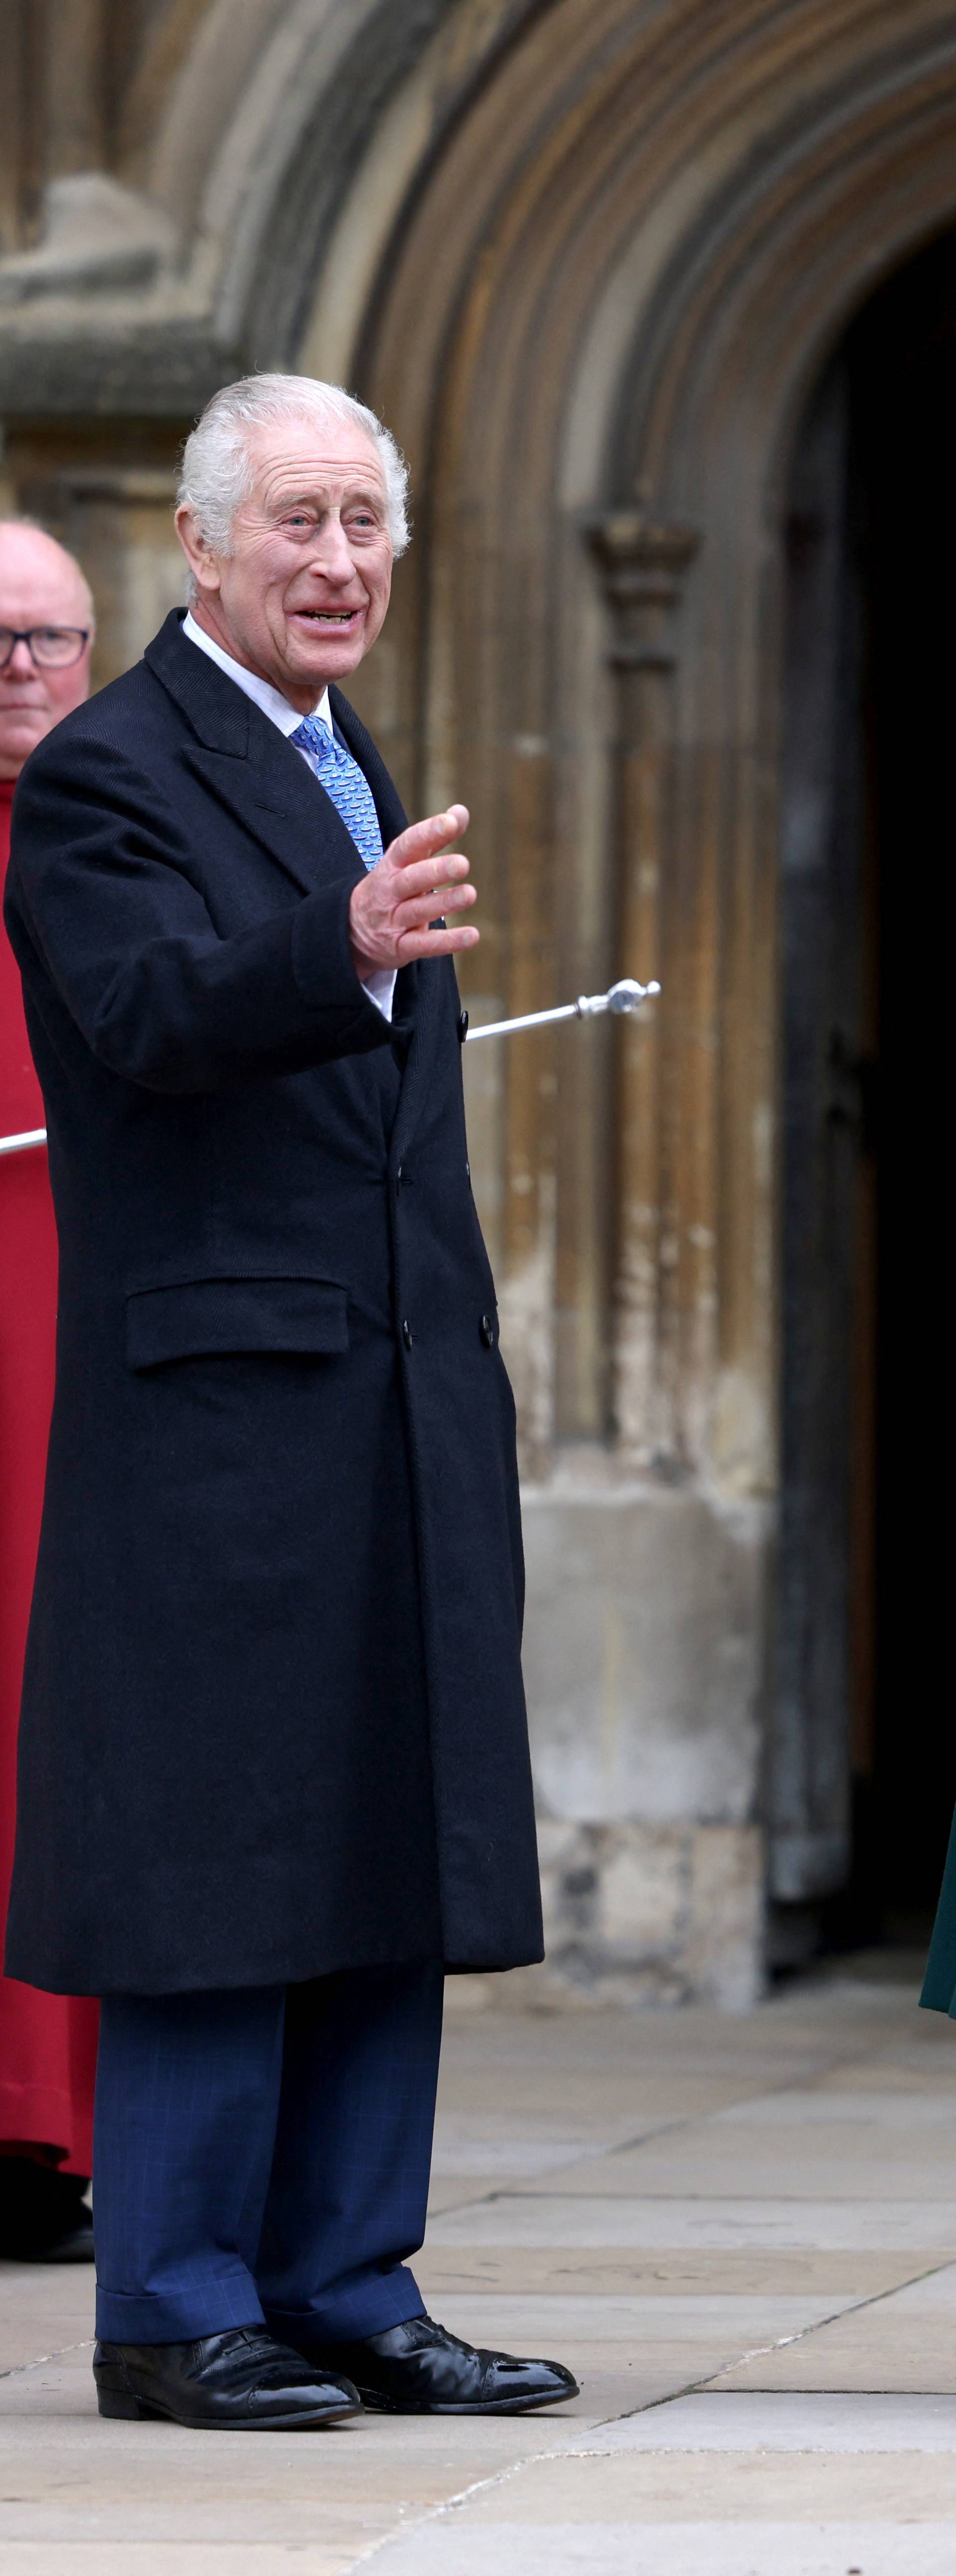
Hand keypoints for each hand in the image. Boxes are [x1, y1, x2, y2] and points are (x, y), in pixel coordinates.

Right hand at [349, 805, 476, 976]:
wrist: (352, 931)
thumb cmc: (391, 887)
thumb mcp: (405, 862)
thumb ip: (433, 838)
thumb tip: (461, 811)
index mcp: (392, 865)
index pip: (407, 845)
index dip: (428, 833)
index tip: (450, 822)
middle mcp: (390, 891)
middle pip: (411, 879)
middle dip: (435, 871)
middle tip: (462, 864)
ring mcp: (394, 920)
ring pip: (418, 911)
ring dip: (444, 903)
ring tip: (469, 894)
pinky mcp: (401, 947)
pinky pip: (425, 945)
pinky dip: (448, 942)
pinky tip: (472, 935)